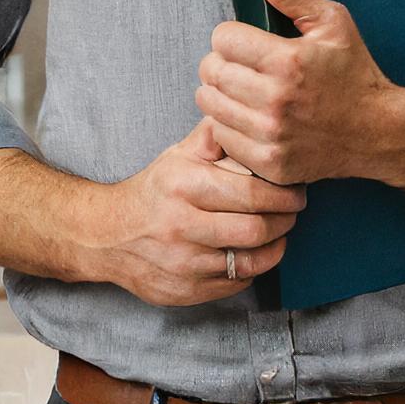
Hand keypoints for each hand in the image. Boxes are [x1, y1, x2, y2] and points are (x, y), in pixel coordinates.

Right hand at [79, 119, 304, 307]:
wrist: (107, 235)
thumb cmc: (154, 191)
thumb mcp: (177, 155)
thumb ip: (213, 136)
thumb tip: (243, 112)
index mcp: (184, 185)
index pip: (250, 192)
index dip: (283, 193)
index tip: (297, 189)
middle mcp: (182, 226)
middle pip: (256, 229)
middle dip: (285, 219)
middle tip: (294, 209)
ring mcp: (184, 263)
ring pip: (250, 261)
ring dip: (276, 245)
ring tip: (280, 230)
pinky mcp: (187, 291)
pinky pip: (237, 283)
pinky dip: (254, 267)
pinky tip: (256, 252)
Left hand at [197, 0, 404, 185]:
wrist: (378, 132)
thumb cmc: (354, 73)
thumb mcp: (332, 23)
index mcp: (288, 61)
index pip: (222, 38)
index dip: (232, 35)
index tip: (246, 42)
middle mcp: (275, 100)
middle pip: (210, 71)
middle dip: (222, 62)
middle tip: (242, 66)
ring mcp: (271, 136)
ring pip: (209, 104)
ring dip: (220, 93)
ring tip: (243, 89)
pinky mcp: (269, 163)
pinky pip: (222, 137)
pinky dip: (229, 125)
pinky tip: (250, 117)